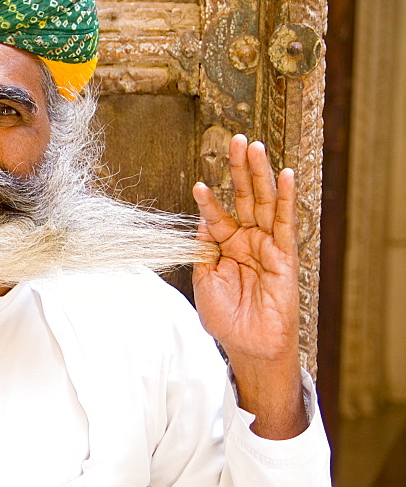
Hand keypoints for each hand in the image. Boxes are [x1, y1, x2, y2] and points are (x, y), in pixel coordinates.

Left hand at [192, 135, 304, 438]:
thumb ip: (203, 250)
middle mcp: (246, 240)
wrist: (247, 347)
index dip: (209, 200)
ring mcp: (266, 245)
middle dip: (239, 169)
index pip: (216, 215)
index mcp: (224, 246)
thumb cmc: (225, 320)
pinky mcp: (284, 255)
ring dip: (260, 174)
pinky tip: (285, 175)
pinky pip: (285, 222)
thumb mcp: (204, 281)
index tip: (199, 184)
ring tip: (254, 147)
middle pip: (243, 197)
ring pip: (264, 202)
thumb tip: (201, 220)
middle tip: (236, 139)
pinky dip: (286, 198)